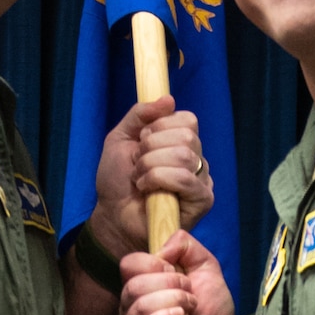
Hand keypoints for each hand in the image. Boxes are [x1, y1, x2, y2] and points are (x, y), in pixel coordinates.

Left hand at [91, 96, 213, 256]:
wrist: (112, 216)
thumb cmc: (117, 180)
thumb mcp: (120, 138)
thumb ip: (140, 114)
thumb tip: (168, 99)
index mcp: (181, 142)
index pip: (188, 119)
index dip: (160, 126)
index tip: (141, 140)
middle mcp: (196, 159)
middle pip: (187, 136)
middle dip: (152, 147)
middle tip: (138, 164)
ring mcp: (202, 180)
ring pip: (184, 156)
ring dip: (151, 165)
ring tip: (139, 179)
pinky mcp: (202, 201)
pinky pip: (186, 179)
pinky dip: (158, 179)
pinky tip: (146, 190)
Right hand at [120, 231, 234, 314]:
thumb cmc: (212, 307)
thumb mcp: (206, 266)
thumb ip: (186, 246)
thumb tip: (161, 249)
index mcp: (144, 281)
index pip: (129, 264)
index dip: (153, 264)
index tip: (177, 272)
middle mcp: (133, 303)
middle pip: (133, 286)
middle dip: (169, 285)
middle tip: (190, 294)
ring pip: (138, 307)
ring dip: (172, 302)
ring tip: (190, 308)